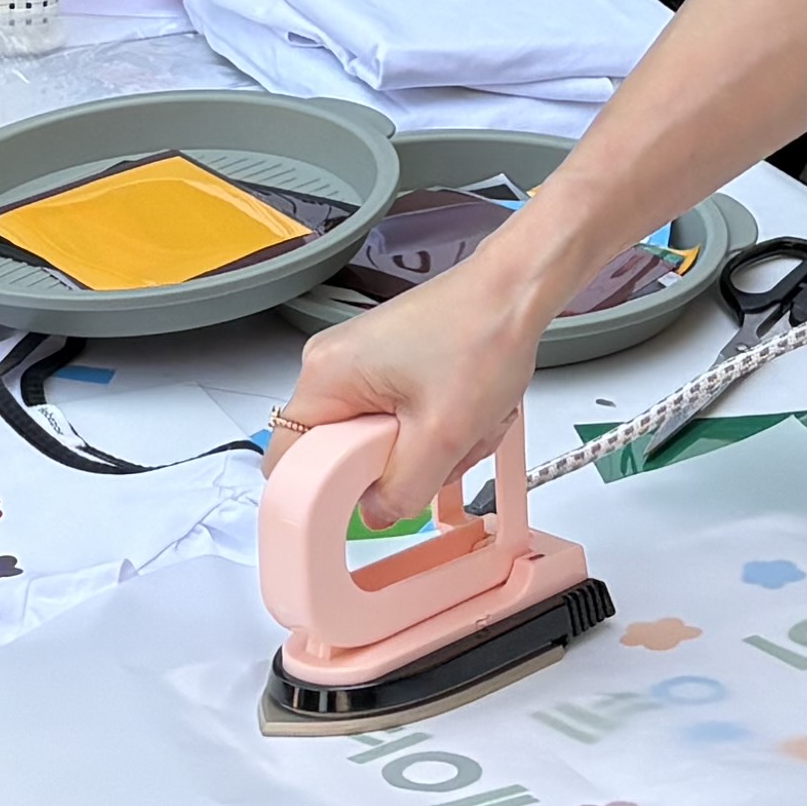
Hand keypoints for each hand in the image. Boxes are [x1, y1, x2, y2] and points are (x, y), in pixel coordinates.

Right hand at [280, 248, 548, 530]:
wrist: (515, 291)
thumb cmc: (482, 337)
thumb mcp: (443, 435)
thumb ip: (402, 489)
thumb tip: (376, 514)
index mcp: (326, 375)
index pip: (290, 461)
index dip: (322, 493)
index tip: (366, 499)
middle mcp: (332, 364)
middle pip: (340, 454)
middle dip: (395, 465)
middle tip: (435, 448)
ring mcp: (360, 362)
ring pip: (376, 441)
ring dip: (423, 448)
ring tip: (461, 422)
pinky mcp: (387, 364)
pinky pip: (396, 420)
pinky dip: (431, 428)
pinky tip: (462, 410)